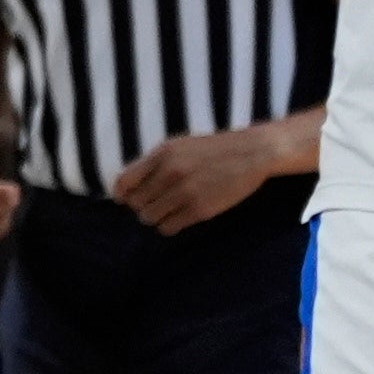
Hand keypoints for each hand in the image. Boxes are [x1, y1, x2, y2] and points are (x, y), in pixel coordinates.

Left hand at [110, 126, 279, 235]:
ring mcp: (185, 192)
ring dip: (155, 217)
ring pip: (149, 218)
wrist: (251, 153)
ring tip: (167, 211)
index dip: (122, 194)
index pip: (125, 181)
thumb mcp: (179, 146)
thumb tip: (127, 187)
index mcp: (163, 154)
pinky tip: (178, 218)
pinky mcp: (200, 209)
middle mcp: (171, 172)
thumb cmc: (213, 150)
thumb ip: (154, 163)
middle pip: (136, 203)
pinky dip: (169, 226)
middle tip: (154, 204)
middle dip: (142, 206)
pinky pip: (169, 227)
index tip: (126, 199)